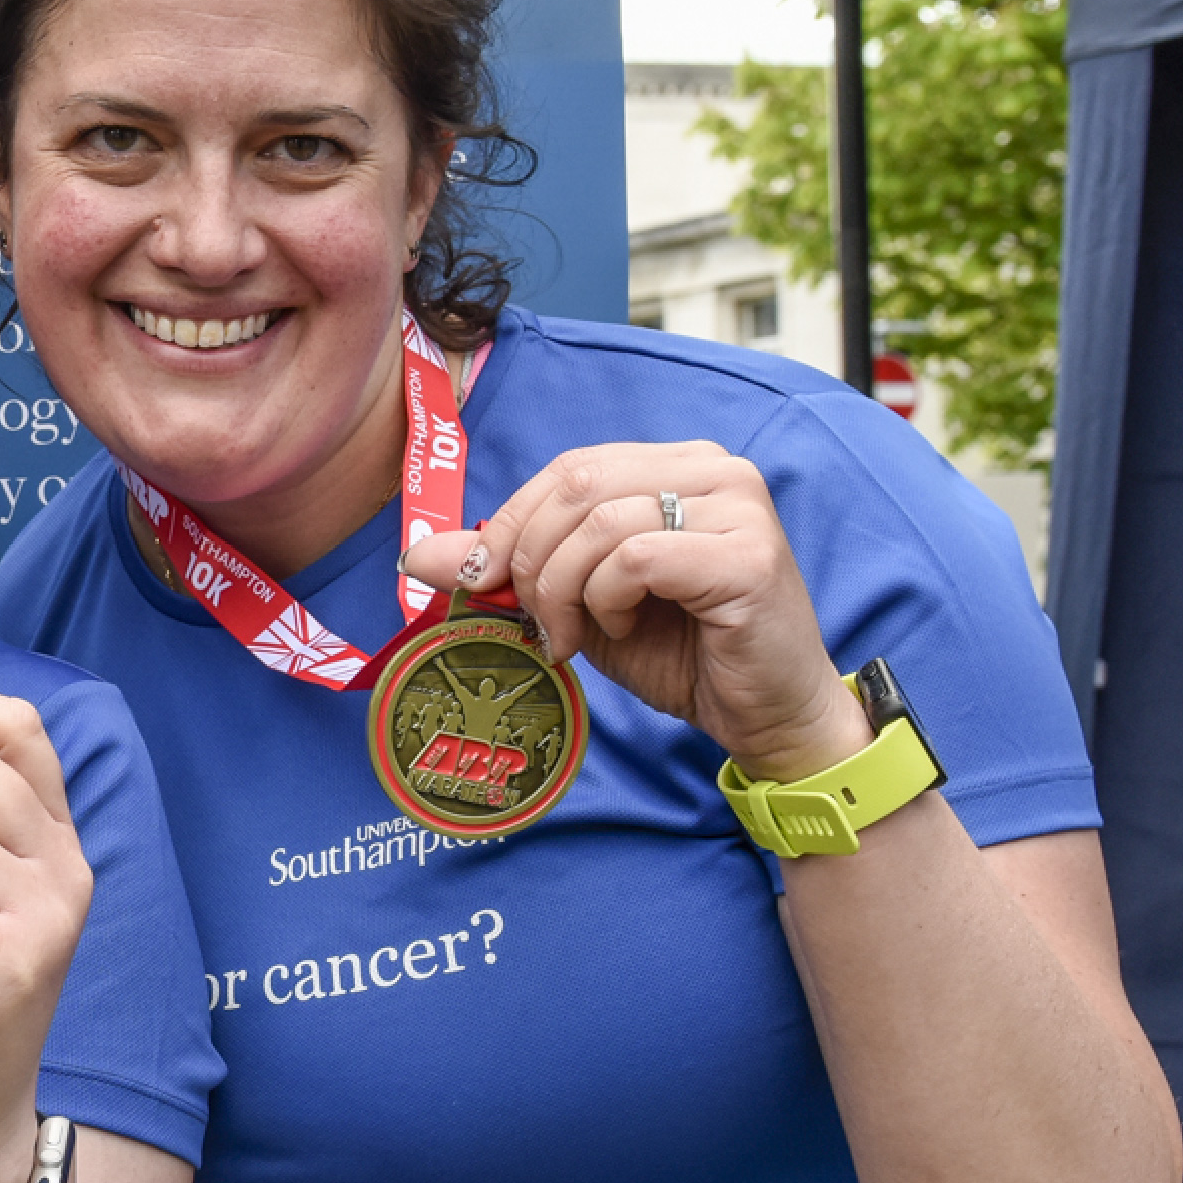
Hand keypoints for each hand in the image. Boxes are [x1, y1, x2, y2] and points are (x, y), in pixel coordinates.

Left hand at [397, 440, 865, 779]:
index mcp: (677, 464)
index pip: (568, 468)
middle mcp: (715, 468)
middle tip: (534, 619)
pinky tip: (622, 631)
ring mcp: (738, 507)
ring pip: (599, 521)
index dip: (510, 521)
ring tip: (579, 636)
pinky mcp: (748, 555)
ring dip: (565, 589)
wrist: (766, 717)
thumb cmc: (682, 654)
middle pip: (576, 482)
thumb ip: (511, 570)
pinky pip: (635, 557)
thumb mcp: (580, 604)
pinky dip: (607, 600)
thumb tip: (417, 554)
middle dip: (530, 557)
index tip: (477, 579)